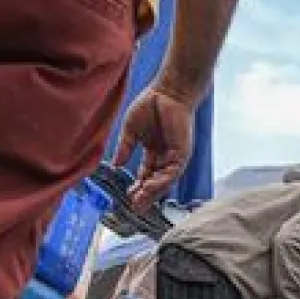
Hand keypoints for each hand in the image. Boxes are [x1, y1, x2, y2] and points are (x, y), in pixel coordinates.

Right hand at [115, 85, 198, 211]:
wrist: (168, 91)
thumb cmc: (151, 105)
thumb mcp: (131, 130)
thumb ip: (125, 148)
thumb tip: (116, 165)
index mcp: (153, 152)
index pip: (146, 175)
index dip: (137, 187)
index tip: (127, 197)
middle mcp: (165, 157)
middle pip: (156, 182)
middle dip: (145, 196)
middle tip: (134, 208)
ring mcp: (175, 156)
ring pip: (165, 181)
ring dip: (152, 192)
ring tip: (140, 202)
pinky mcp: (183, 153)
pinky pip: (173, 172)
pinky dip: (162, 181)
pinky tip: (150, 187)